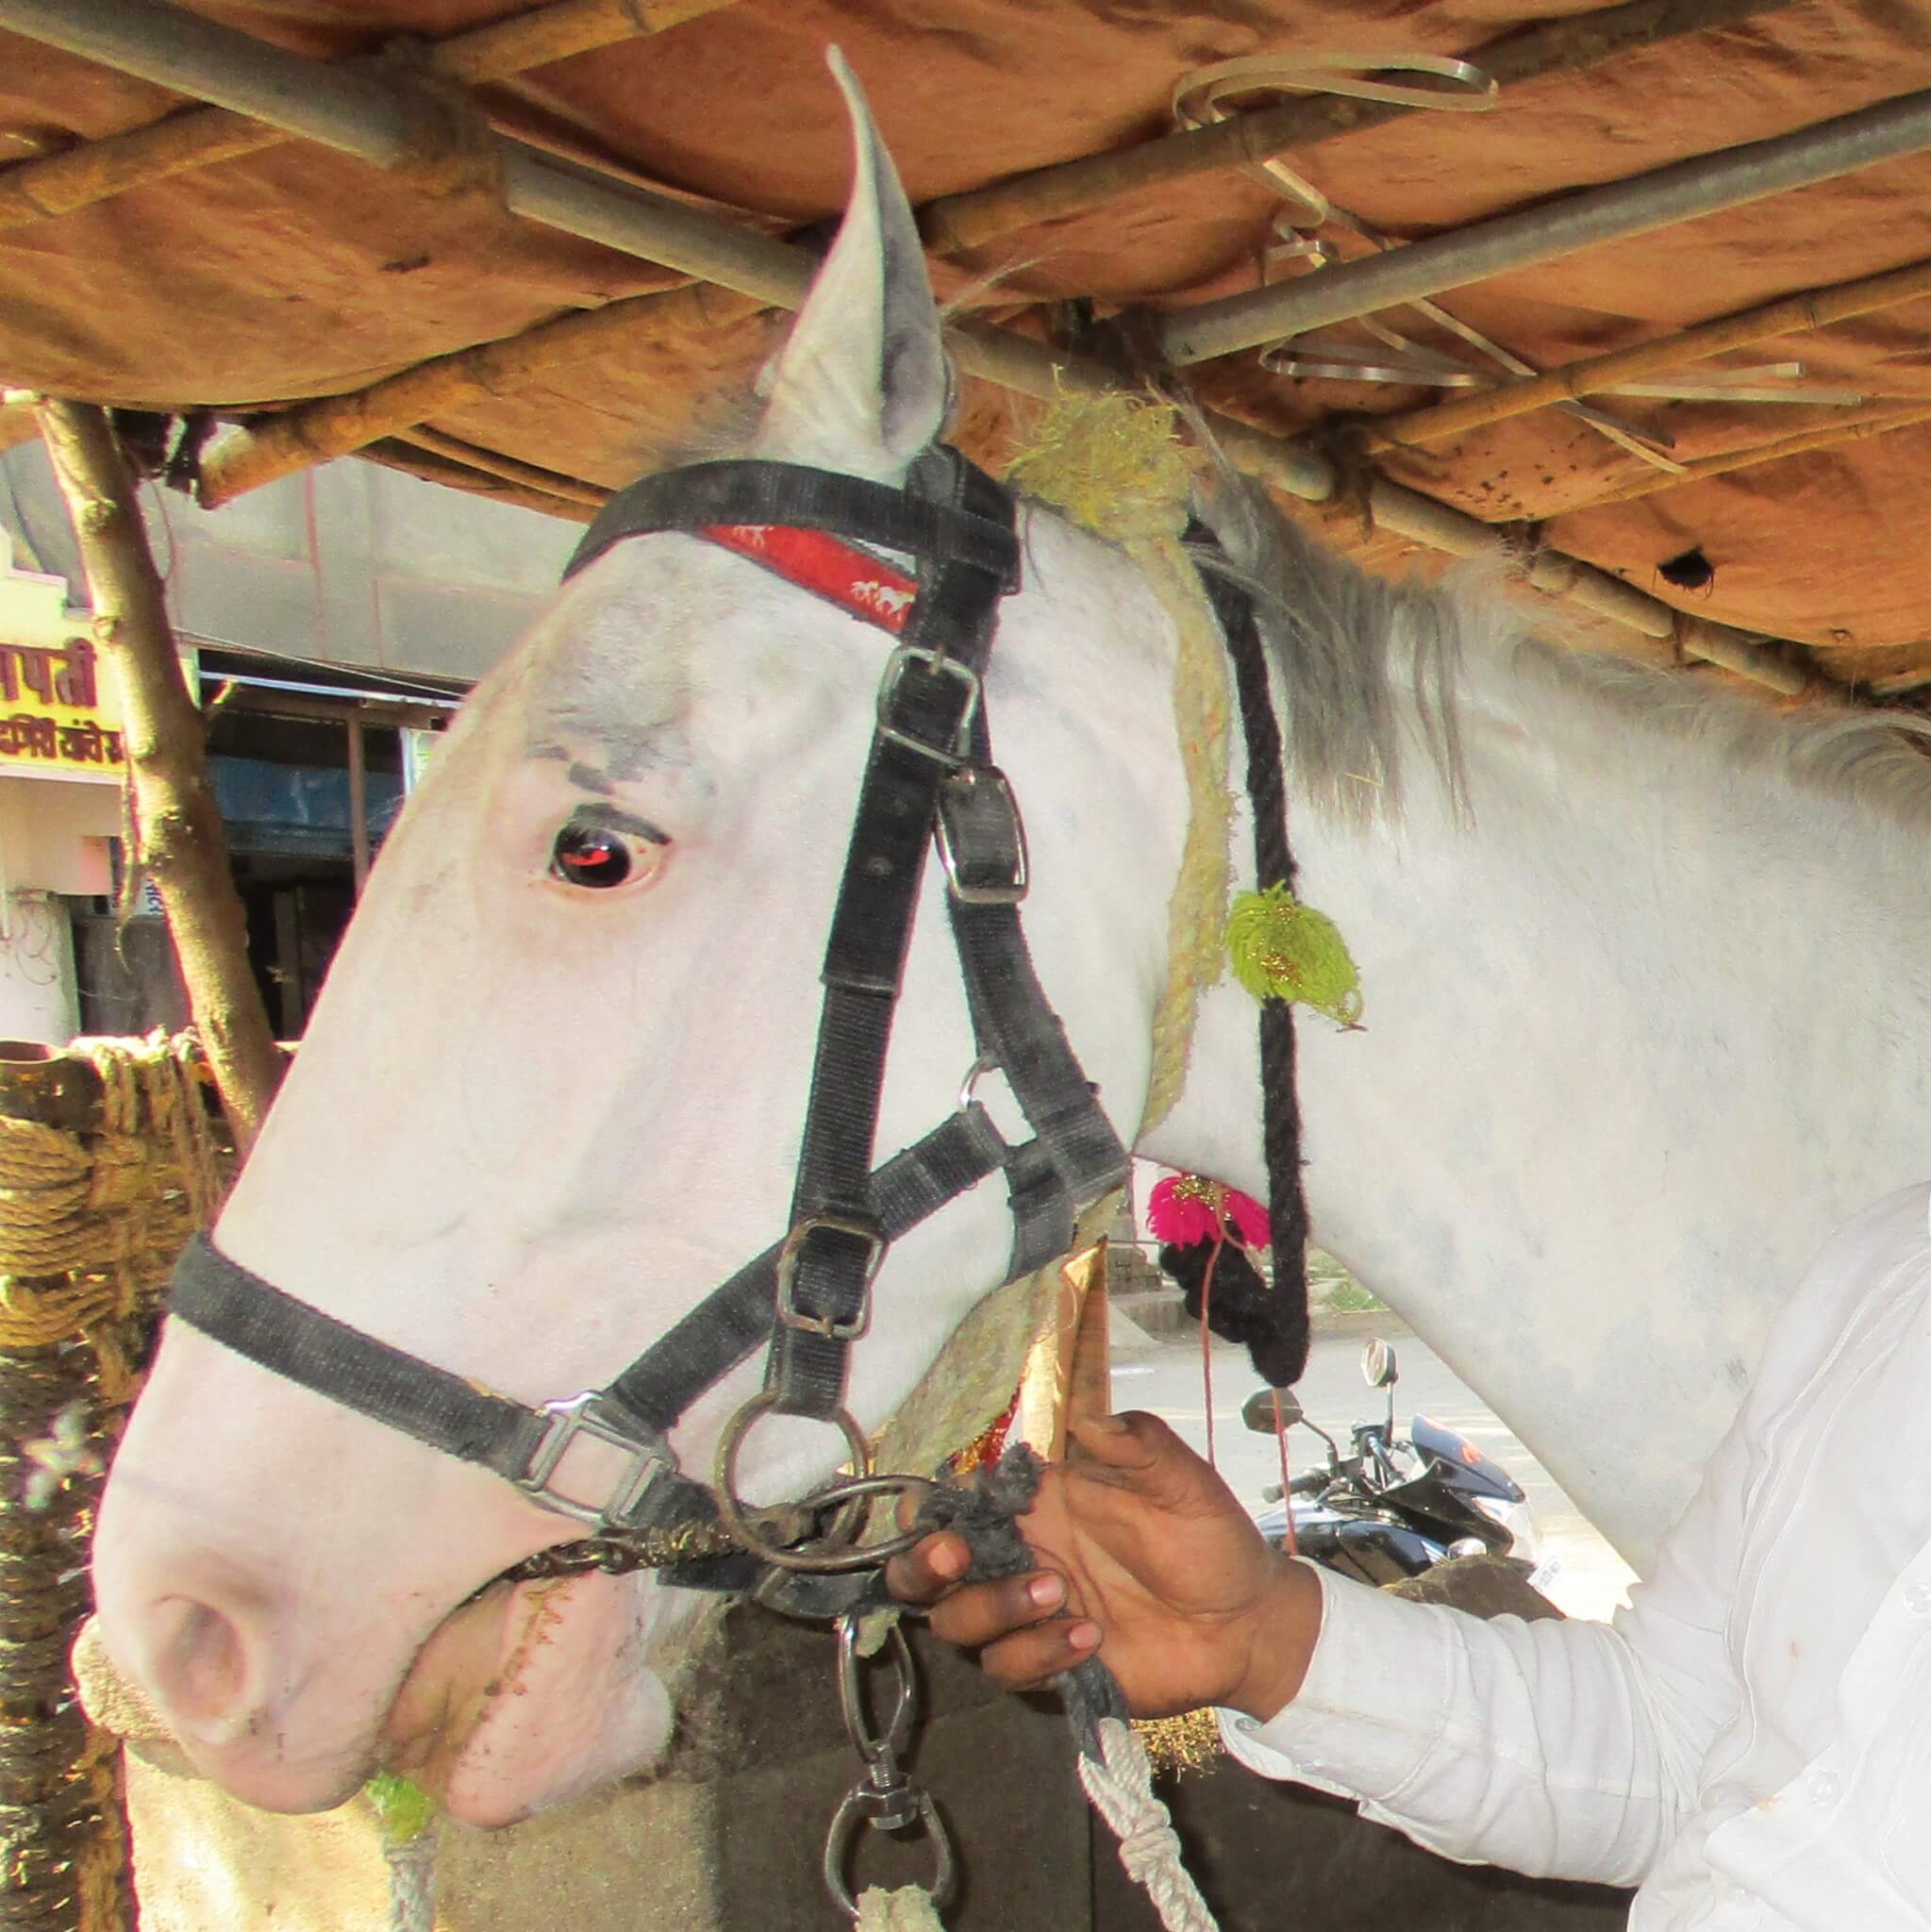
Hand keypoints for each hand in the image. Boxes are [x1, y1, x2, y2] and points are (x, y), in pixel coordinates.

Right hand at [888, 1411, 1320, 1720]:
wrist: (1249, 1622)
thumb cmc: (1209, 1539)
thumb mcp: (1181, 1480)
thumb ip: (1138, 1444)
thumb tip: (1088, 1419)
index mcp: (1038, 1507)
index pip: (957, 1504)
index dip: (931, 1511)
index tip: (940, 1515)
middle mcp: (1021, 1559)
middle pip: (929, 1573)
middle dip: (922, 1567)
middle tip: (952, 1559)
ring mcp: (1030, 1619)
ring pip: (960, 1623)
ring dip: (994, 1607)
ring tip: (1057, 1591)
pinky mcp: (1050, 1670)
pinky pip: (1009, 1668)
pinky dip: (1036, 1653)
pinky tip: (1087, 1638)